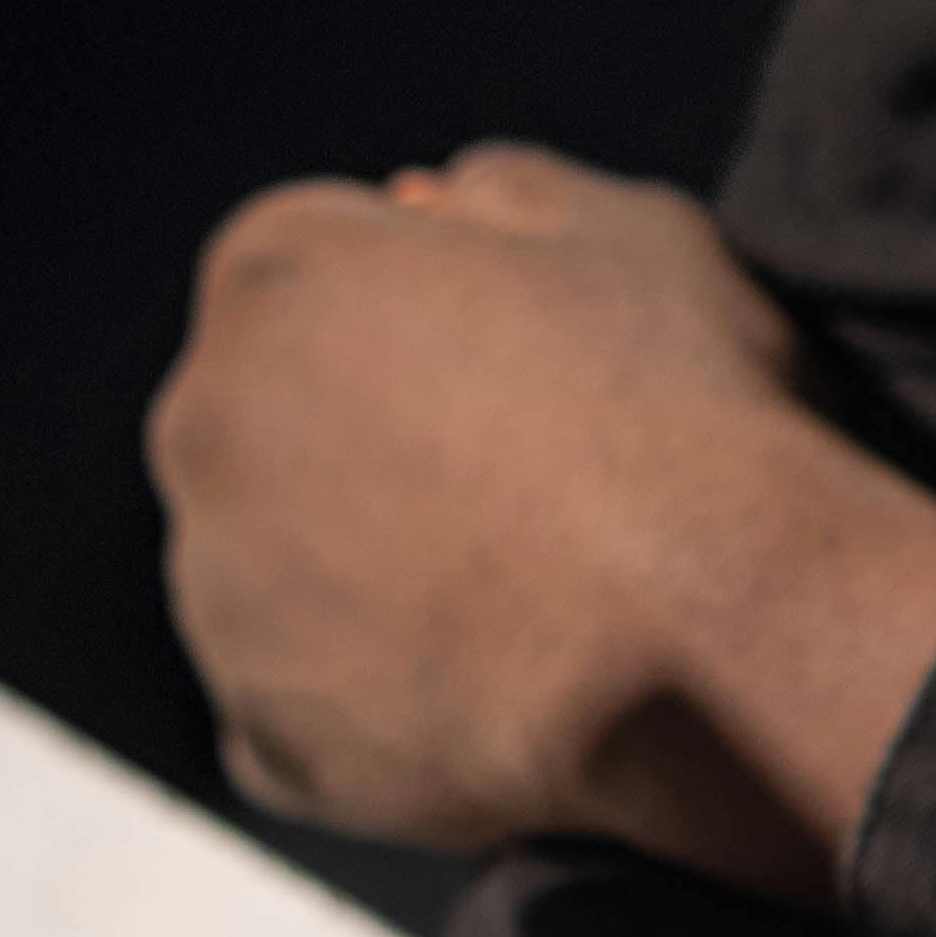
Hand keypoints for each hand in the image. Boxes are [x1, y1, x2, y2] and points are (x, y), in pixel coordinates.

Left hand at [148, 147, 935, 884]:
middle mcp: (205, 426)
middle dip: (368, 449)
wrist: (730, 642)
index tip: (516, 373)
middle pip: (271, 429)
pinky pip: (302, 718)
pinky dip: (375, 714)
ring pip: (278, 578)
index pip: (310, 278)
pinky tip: (488, 698)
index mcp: (277, 275)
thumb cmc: (693, 418)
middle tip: (524, 495)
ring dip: (364, 584)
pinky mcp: (269, 741)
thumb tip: (430, 206)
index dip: (423, 321)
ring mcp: (222, 598)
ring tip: (520, 607)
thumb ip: (503, 195)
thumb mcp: (632, 232)